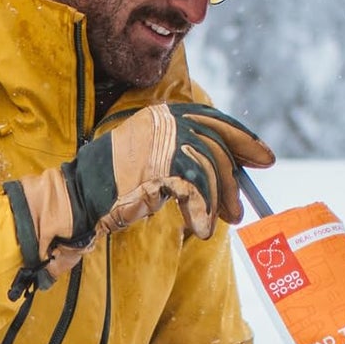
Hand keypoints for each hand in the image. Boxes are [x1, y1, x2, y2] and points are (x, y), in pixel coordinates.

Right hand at [7, 103, 273, 291]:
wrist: (80, 198)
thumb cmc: (115, 187)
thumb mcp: (155, 163)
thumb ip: (186, 157)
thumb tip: (231, 169)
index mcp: (164, 114)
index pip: (213, 119)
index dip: (242, 138)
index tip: (264, 157)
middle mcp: (165, 121)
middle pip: (217, 142)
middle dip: (236, 177)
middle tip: (242, 207)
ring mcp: (162, 140)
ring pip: (211, 166)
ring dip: (220, 199)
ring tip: (221, 222)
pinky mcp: (159, 164)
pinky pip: (196, 188)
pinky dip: (202, 211)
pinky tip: (201, 228)